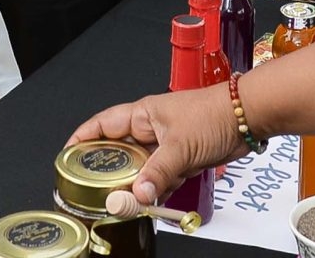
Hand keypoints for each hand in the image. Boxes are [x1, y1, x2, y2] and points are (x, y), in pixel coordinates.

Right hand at [68, 83, 245, 215]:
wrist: (247, 117)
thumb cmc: (215, 113)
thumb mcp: (180, 145)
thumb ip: (157, 172)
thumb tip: (137, 195)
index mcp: (142, 114)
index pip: (102, 125)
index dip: (82, 140)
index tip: (67, 157)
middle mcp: (150, 129)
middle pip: (120, 154)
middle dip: (111, 173)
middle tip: (100, 191)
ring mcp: (165, 145)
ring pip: (141, 170)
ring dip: (139, 186)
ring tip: (131, 202)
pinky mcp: (181, 158)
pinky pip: (160, 178)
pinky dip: (158, 191)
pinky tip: (156, 202)